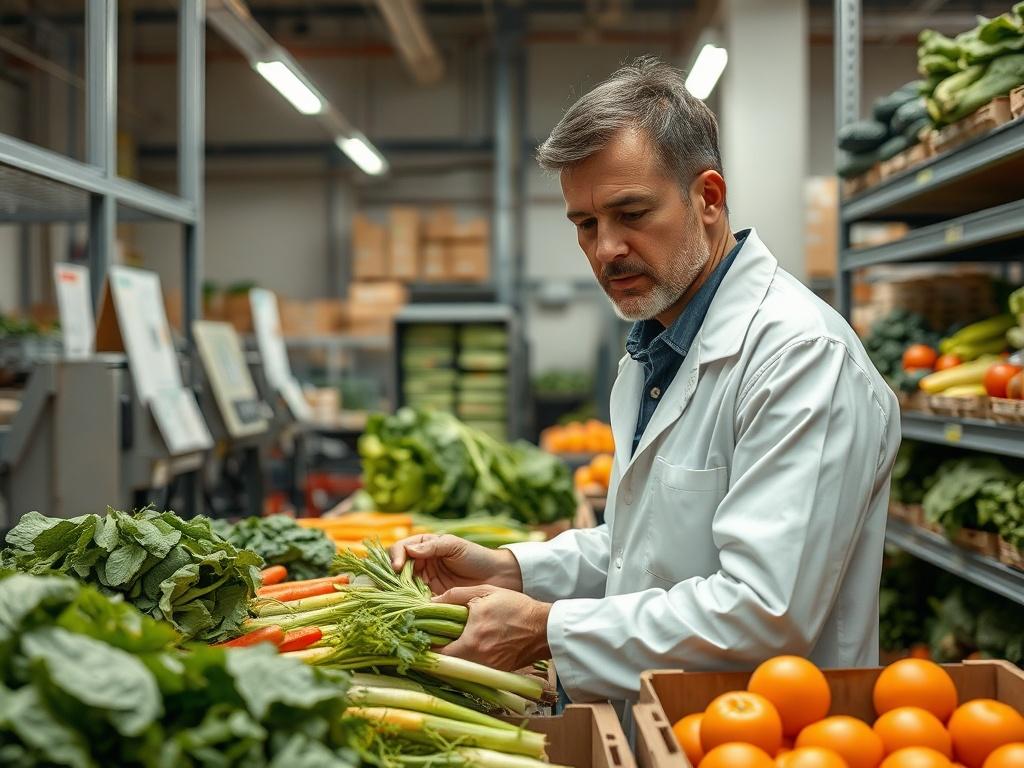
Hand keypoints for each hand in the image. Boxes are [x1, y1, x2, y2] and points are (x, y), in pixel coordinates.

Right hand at [389, 534, 522, 593]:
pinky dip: (410, 605)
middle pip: (396, 570)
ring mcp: (424, 583)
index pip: (400, 549)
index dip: (395, 557)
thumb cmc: (476, 556)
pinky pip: (415, 602)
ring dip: (398, 592)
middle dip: (390, 577)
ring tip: (395, 599)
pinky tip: (409, 608)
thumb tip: (409, 550)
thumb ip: (432, 547)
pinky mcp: (430, 600)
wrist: (497, 577)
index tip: (398, 567)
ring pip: (402, 587)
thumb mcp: (455, 546)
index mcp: (423, 547)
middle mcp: (420, 565)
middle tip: (389, 586)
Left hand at [434, 585, 550, 671]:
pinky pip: (472, 671)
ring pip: (458, 671)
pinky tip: (464, 650)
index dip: (424, 648)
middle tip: (429, 642)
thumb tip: (431, 601)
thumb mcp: (484, 592)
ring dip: (450, 660)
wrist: (544, 628)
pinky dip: (465, 663)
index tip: (419, 638)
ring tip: (445, 645)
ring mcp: (487, 670)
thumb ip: (455, 595)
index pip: (437, 655)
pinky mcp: (495, 674)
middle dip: (435, 656)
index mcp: (471, 641)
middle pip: (445, 667)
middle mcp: (477, 661)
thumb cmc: (515, 607)